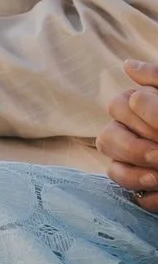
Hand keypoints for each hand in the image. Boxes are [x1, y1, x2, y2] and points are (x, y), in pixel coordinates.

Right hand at [99, 59, 157, 206]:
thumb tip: (128, 66)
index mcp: (147, 108)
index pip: (120, 106)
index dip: (140, 119)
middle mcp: (140, 134)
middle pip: (109, 138)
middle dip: (134, 149)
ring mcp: (145, 165)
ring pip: (116, 168)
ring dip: (135, 174)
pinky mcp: (154, 190)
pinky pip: (137, 195)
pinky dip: (151, 196)